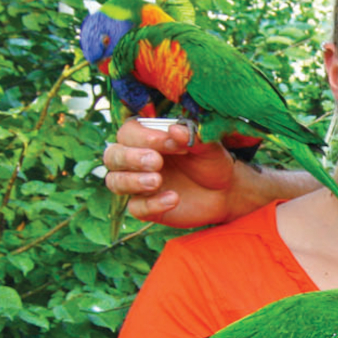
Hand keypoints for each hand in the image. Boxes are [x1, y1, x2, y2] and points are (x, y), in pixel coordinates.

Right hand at [102, 120, 239, 227]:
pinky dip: (152, 204)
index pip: (129, 133)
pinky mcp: (146, 207)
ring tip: (157, 181)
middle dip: (130, 158)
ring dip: (132, 181)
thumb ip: (192, 137)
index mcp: (148, 138)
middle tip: (156, 162)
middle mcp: (137, 160)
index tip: (172, 142)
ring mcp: (139, 184)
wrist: (225, 192)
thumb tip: (174, 129)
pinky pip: (136, 207)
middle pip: (113, 156)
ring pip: (115, 181)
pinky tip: (174, 199)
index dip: (145, 137)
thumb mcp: (207, 147)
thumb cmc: (211, 162)